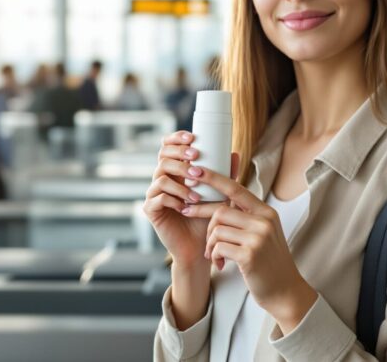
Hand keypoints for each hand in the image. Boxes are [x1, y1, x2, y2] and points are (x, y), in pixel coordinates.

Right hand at [142, 131, 230, 268]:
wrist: (200, 246)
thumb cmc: (208, 218)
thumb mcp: (219, 194)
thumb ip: (225, 175)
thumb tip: (235, 153)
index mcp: (176, 171)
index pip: (168, 146)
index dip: (176, 138)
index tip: (192, 138)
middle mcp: (163, 179)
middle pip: (163, 156)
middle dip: (179, 156)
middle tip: (196, 160)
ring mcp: (154, 193)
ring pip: (161, 176)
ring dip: (181, 182)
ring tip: (197, 195)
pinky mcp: (151, 210)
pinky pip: (157, 197)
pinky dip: (173, 199)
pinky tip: (186, 207)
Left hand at [181, 160, 317, 332]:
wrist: (284, 290)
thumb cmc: (268, 262)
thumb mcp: (263, 233)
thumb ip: (247, 217)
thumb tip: (220, 202)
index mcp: (266, 212)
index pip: (236, 188)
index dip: (214, 178)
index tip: (195, 171)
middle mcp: (264, 221)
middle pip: (221, 211)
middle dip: (203, 219)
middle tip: (191, 218)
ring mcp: (258, 238)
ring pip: (217, 230)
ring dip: (210, 244)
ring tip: (214, 255)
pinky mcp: (250, 255)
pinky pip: (219, 247)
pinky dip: (215, 256)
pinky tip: (221, 264)